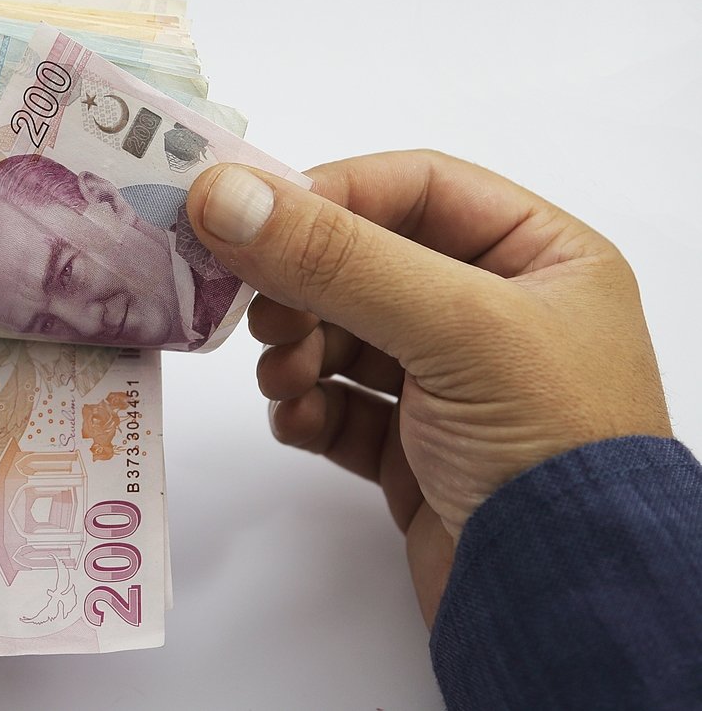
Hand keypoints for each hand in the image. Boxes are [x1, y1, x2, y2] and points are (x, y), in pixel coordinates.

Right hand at [186, 149, 671, 624]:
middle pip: (366, 264)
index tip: (255, 218)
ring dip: (298, 351)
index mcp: (540, 259)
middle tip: (260, 311)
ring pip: (344, 336)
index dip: (332, 195)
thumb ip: (336, 257)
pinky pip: (342, 406)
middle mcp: (498, 314)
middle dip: (303, 287)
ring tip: (286, 379)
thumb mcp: (454, 328)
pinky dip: (310, 407)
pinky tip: (302, 420)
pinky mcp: (417, 450)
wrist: (567, 602)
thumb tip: (224, 194)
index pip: (416, 190)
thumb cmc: (548, 447)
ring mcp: (455, 385)